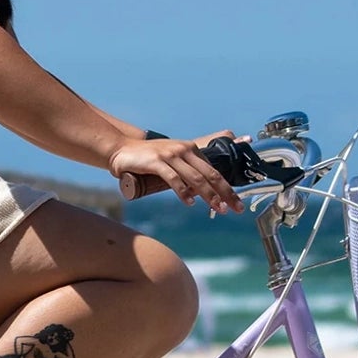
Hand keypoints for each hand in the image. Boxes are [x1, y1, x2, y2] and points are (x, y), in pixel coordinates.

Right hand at [109, 131, 241, 212]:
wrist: (121, 149)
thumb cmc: (148, 159)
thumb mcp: (171, 162)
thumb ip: (185, 173)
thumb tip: (200, 193)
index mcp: (191, 150)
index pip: (213, 170)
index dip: (226, 187)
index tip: (236, 202)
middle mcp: (184, 150)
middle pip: (209, 174)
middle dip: (225, 192)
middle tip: (235, 208)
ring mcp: (170, 155)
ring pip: (195, 178)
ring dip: (209, 195)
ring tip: (219, 208)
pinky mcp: (156, 161)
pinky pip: (173, 178)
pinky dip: (183, 191)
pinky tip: (190, 203)